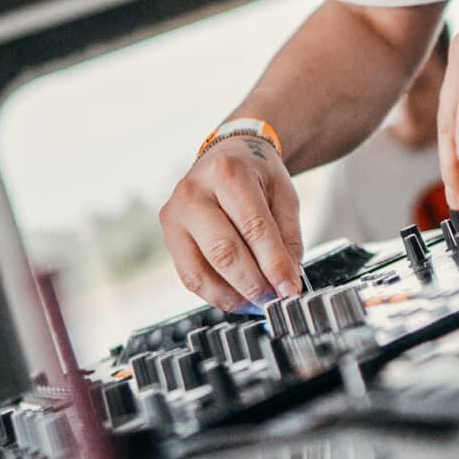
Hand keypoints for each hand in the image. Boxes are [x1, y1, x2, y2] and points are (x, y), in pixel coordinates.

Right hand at [159, 135, 304, 307]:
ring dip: (234, 296)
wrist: (226, 156)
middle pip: (224, 251)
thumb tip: (287, 283)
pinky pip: (190, 277)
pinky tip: (238, 298)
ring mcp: (175, 214)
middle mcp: (193, 191)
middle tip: (275, 301)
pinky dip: (216, 295)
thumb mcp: (284, 195)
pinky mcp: (168, 235)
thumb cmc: (257, 175)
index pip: (253, 227)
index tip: (290, 290)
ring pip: (201, 271)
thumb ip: (288, 238)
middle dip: (253, 284)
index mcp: (227, 172)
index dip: (273, 264)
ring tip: (258, 303)